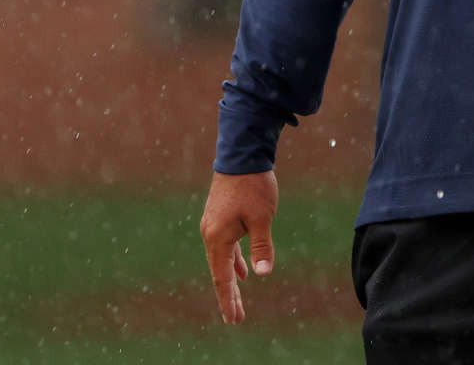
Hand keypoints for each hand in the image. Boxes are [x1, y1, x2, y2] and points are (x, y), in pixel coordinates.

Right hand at [201, 168, 278, 324]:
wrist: (241, 154)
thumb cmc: (253, 186)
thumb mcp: (262, 218)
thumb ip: (262, 246)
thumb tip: (263, 273)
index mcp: (218, 237)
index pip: (222, 278)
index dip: (228, 300)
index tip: (233, 319)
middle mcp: (210, 233)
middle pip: (219, 272)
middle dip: (229, 295)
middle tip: (236, 319)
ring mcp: (213, 225)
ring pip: (222, 259)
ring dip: (231, 279)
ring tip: (238, 299)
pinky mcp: (219, 217)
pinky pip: (225, 246)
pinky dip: (233, 261)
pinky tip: (243, 270)